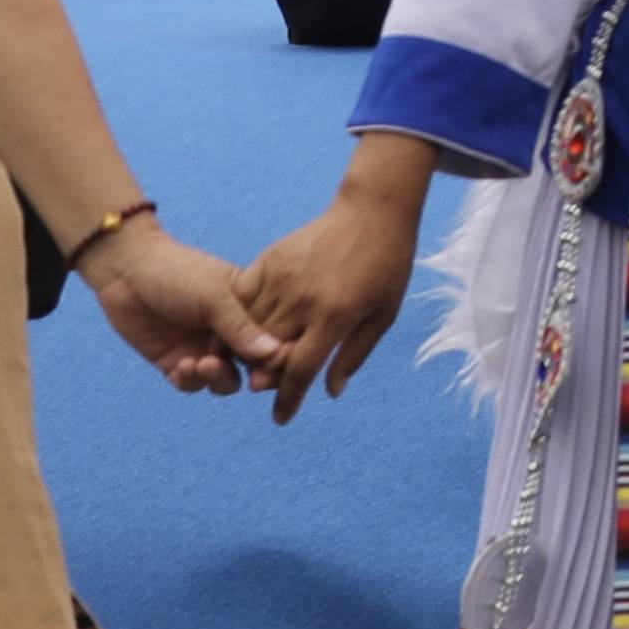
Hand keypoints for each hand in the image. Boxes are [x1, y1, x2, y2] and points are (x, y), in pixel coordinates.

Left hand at [80, 219, 274, 395]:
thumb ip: (242, 328)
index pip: (274, 339)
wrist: (125, 271)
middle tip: (247, 377)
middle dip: (252, 374)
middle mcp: (229, 333)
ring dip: (218, 378)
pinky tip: (182, 366)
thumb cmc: (177, 272)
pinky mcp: (175, 362)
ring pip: (224, 380)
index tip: (276, 363)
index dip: (278, 355)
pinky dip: (191, 381)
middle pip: (254, 366)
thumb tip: (276, 354)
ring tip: (204, 364)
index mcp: (248, 310)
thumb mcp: (215, 297)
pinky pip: (192, 384)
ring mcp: (202, 349)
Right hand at [240, 187, 427, 424]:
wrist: (372, 211)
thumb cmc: (386, 266)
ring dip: (249, 351)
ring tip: (256, 360)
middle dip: (266, 378)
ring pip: (250, 329)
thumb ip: (353, 355)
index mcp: (334, 317)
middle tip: (268, 387)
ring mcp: (282, 279)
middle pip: (267, 354)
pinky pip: (243, 298)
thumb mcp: (382, 315)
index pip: (299, 371)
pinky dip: (241, 317)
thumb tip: (329, 392)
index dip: (288, 399)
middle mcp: (303, 300)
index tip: (281, 417)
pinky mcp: (269, 261)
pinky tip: (249, 327)